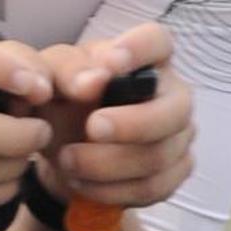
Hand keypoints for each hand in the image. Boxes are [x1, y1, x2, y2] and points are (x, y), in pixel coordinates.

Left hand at [34, 23, 195, 211]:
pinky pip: (153, 187)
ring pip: (160, 155)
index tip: (110, 63)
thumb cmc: (64, 99)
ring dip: (108, 164)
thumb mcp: (51, 79)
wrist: (62, 147)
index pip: (158, 41)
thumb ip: (66, 72)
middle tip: (91, 128)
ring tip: (67, 160)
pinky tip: (82, 182)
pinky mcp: (174, 171)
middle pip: (176, 108)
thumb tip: (91, 82)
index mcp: (144, 57)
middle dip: (132, 124)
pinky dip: (111, 190)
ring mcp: (179, 134)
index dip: (141, 50)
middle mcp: (172, 92)